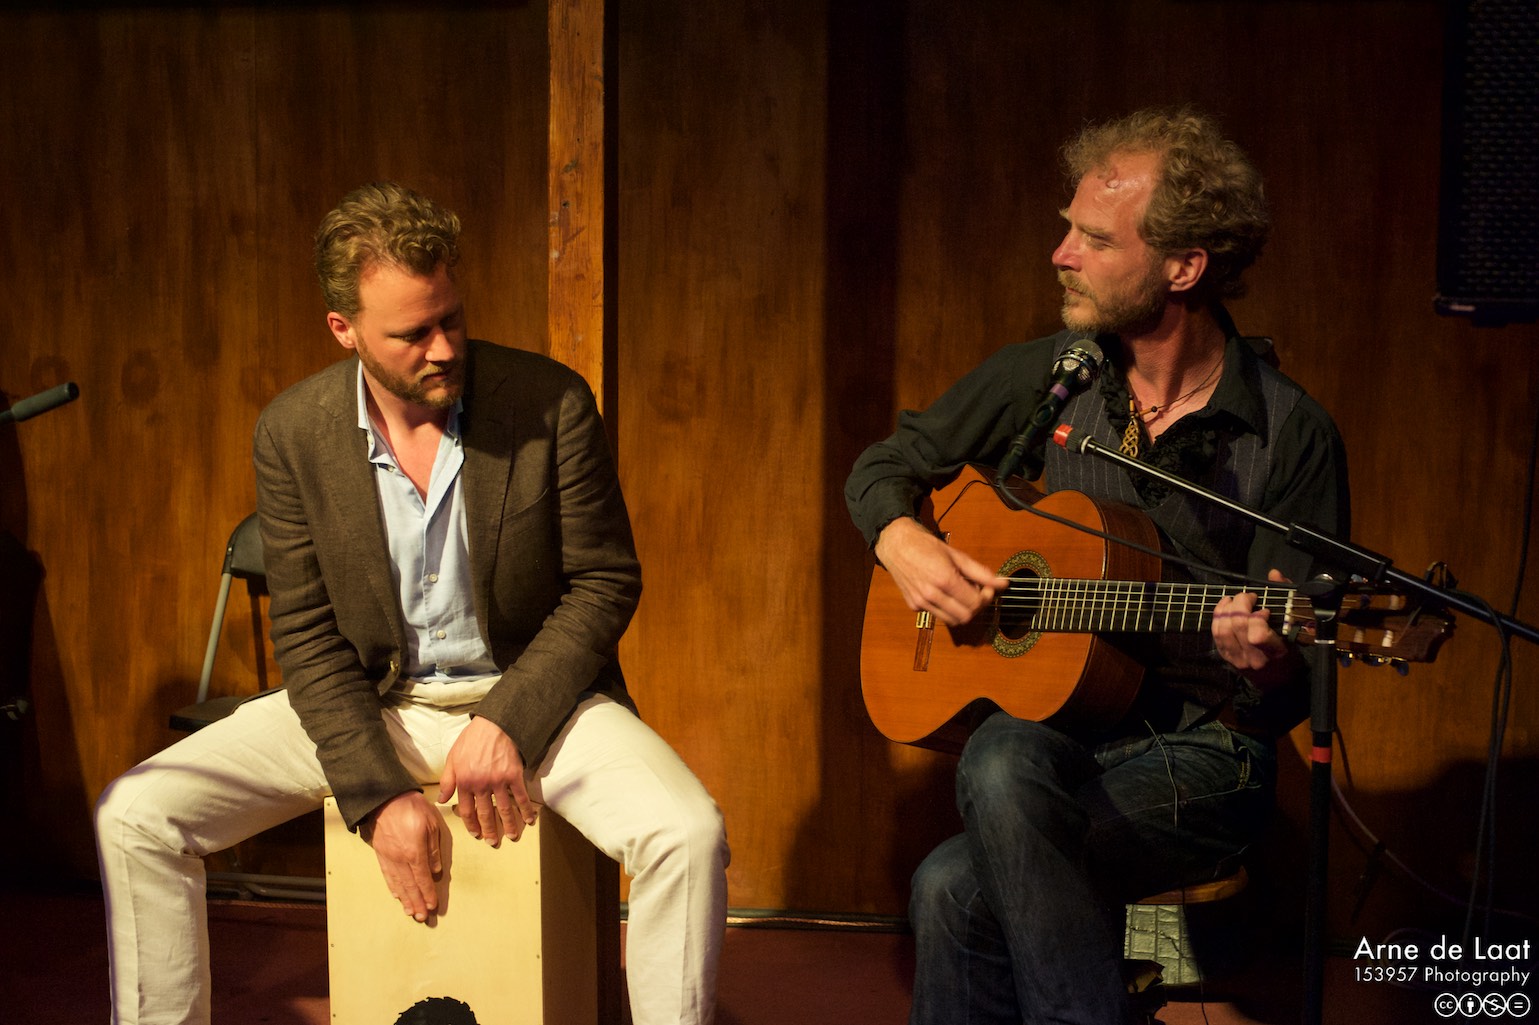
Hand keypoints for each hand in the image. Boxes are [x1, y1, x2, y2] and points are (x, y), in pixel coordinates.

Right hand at [364, 791, 442, 922]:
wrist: (384, 799)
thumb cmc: (412, 808)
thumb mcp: (431, 824)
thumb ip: (434, 849)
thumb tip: (436, 870)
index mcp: (415, 852)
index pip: (423, 878)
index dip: (428, 894)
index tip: (432, 906)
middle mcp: (400, 859)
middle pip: (410, 886)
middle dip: (417, 903)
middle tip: (422, 917)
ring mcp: (389, 858)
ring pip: (398, 884)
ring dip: (405, 900)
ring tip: (411, 913)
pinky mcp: (380, 854)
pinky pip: (387, 875)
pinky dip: (393, 887)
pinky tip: (397, 896)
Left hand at [438, 715, 536, 845]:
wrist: (495, 724)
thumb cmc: (472, 739)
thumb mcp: (453, 758)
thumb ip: (448, 780)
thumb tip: (442, 800)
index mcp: (465, 781)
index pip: (467, 810)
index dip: (471, 824)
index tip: (475, 833)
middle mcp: (481, 785)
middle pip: (485, 813)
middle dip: (489, 830)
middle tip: (492, 842)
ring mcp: (499, 781)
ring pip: (504, 809)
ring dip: (508, 825)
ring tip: (512, 836)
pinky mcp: (514, 776)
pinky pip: (520, 797)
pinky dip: (525, 810)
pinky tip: (529, 820)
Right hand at [875, 516, 1010, 627]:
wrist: (896, 544)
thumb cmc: (925, 545)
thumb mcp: (956, 555)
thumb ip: (981, 572)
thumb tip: (1002, 583)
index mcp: (945, 579)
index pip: (974, 603)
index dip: (986, 598)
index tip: (987, 588)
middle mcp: (932, 594)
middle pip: (965, 617)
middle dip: (975, 607)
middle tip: (977, 593)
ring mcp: (921, 602)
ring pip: (951, 620)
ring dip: (961, 610)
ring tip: (961, 593)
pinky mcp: (913, 605)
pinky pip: (937, 614)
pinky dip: (946, 608)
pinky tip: (944, 592)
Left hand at [1212, 569, 1296, 688]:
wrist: (1277, 683)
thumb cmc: (1291, 654)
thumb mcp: (1297, 630)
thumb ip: (1287, 598)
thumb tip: (1274, 574)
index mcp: (1274, 652)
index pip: (1257, 635)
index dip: (1257, 617)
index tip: (1265, 610)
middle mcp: (1253, 657)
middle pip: (1237, 625)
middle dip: (1240, 603)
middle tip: (1249, 597)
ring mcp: (1237, 658)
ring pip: (1223, 628)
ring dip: (1226, 608)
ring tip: (1235, 600)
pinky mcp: (1226, 657)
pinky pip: (1216, 634)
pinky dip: (1217, 616)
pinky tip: (1224, 606)